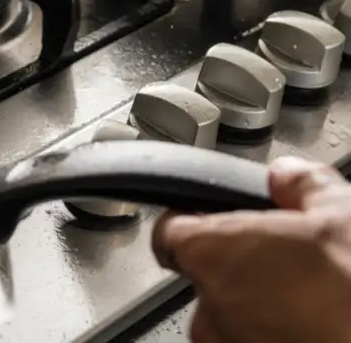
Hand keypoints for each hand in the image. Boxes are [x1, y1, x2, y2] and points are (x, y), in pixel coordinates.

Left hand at [152, 156, 350, 342]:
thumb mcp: (340, 211)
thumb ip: (300, 185)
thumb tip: (286, 177)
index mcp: (213, 253)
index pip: (170, 231)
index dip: (189, 221)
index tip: (205, 219)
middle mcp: (210, 304)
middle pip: (204, 274)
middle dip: (238, 266)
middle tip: (284, 260)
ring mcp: (228, 342)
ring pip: (228, 314)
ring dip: (255, 305)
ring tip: (306, 296)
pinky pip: (247, 340)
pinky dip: (270, 332)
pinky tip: (309, 323)